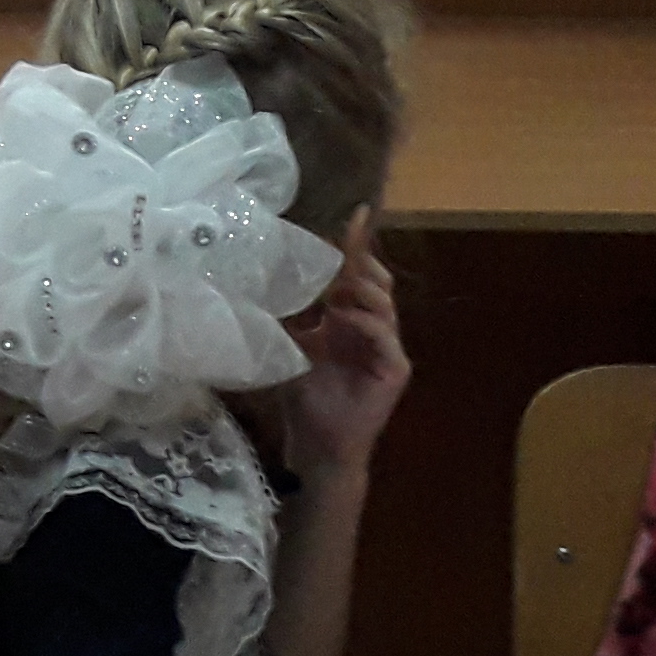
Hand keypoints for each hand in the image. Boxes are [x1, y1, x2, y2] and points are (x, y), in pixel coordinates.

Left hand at [278, 209, 408, 479]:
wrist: (316, 442)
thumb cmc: (303, 396)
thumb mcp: (288, 345)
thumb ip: (286, 314)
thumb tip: (259, 275)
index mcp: (348, 318)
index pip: (357, 274)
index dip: (358, 245)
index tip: (356, 213)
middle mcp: (372, 328)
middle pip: (376, 281)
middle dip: (360, 261)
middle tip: (341, 246)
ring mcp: (387, 348)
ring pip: (384, 303)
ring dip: (360, 288)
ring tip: (338, 282)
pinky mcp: (395, 368)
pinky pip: (386, 335)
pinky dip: (366, 321)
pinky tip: (343, 316)